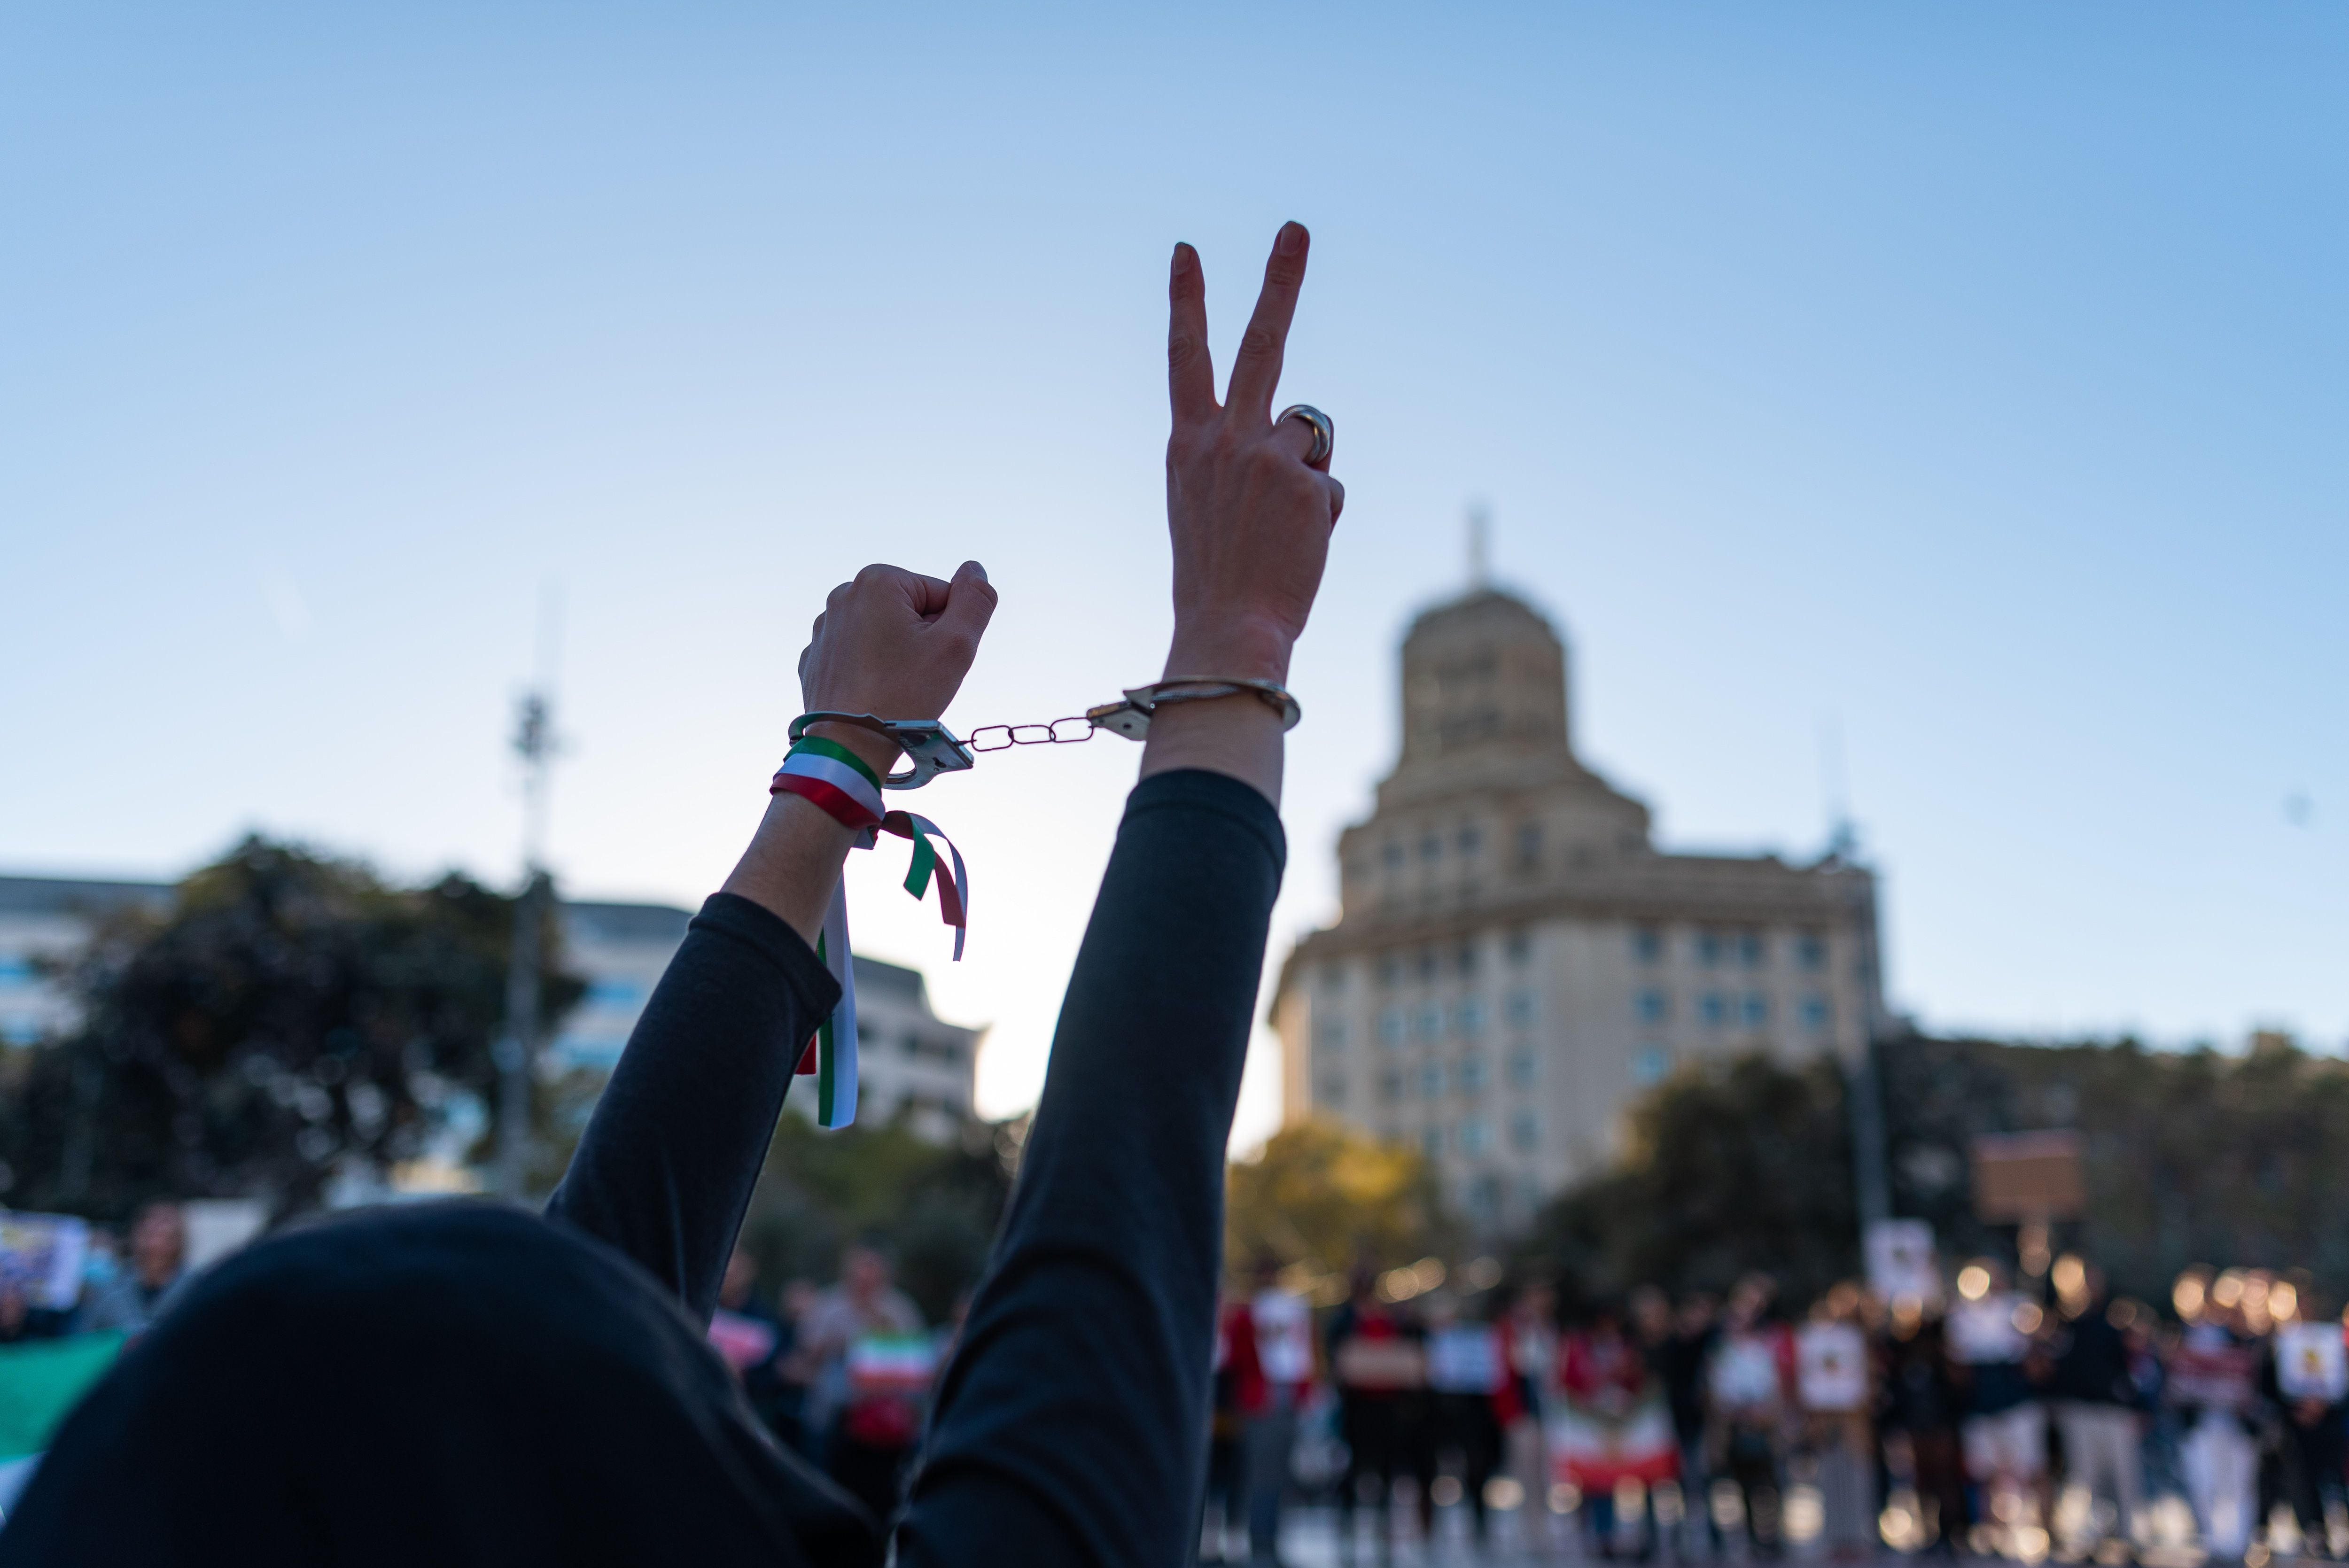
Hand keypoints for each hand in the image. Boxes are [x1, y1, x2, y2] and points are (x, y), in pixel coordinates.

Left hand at [796, 561, 997, 772]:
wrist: (849, 748)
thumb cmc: (904, 696)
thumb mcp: (957, 644)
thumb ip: (976, 599)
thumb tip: (975, 569)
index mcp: (878, 580)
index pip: (941, 596)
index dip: (949, 631)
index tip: (933, 660)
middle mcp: (844, 595)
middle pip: (911, 612)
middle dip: (922, 641)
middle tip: (916, 677)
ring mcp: (824, 628)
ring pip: (884, 635)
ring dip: (898, 657)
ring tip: (893, 689)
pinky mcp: (816, 658)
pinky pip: (859, 657)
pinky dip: (871, 672)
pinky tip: (871, 696)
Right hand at [1162, 221, 1341, 683]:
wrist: (1227, 630)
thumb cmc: (1217, 579)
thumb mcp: (1204, 506)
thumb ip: (1239, 457)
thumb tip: (1300, 434)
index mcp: (1186, 444)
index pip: (1185, 357)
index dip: (1186, 300)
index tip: (1186, 250)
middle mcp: (1223, 438)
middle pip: (1262, 342)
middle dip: (1279, 280)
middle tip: (1296, 228)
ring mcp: (1267, 456)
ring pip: (1312, 431)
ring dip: (1308, 471)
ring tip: (1279, 526)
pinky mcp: (1308, 481)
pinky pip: (1329, 485)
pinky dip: (1321, 517)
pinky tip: (1296, 546)